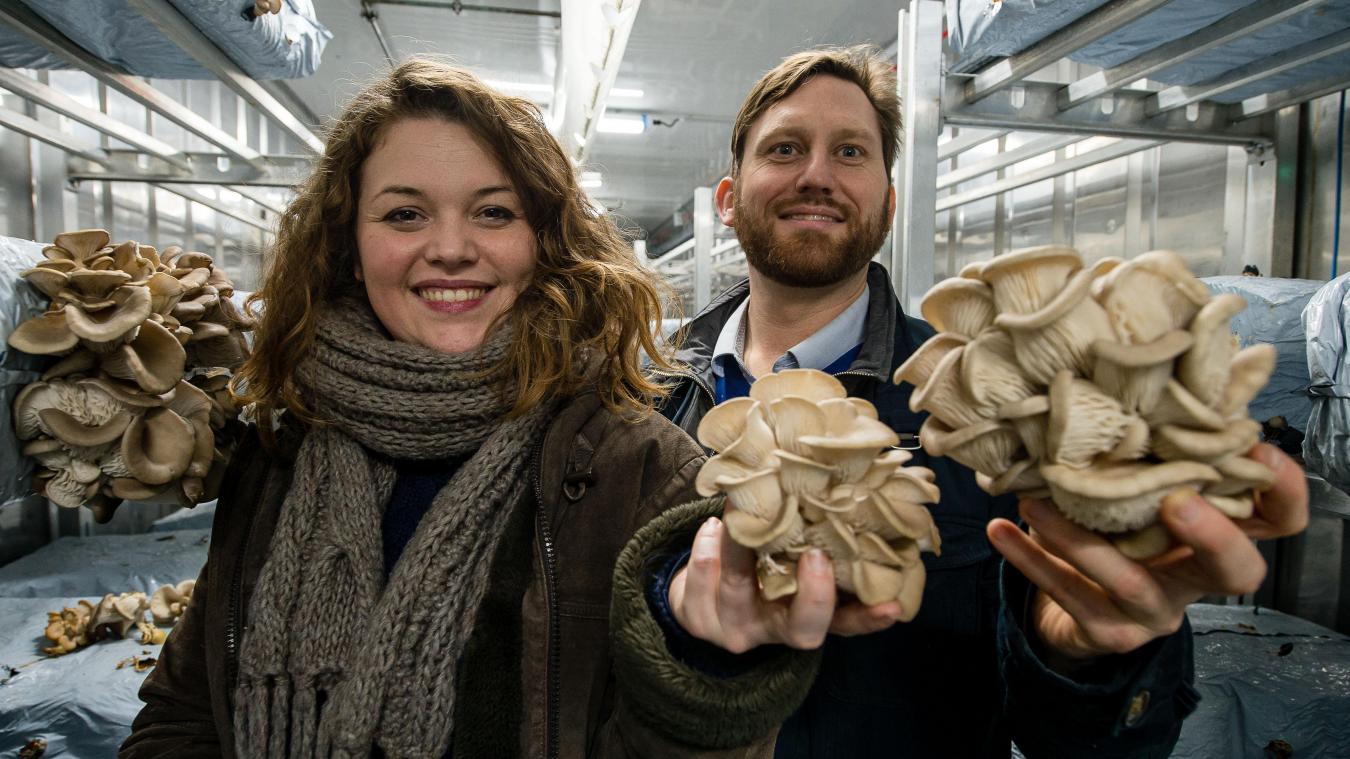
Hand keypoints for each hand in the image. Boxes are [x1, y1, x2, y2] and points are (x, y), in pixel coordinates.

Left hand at [668, 515, 903, 652]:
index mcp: (805, 616)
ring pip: (740, 592)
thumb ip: (814, 538)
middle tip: (818, 554)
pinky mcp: (699, 620)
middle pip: (802, 630)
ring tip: (741, 510)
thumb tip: (851, 485)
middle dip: (813, 595)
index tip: (892, 605)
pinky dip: (705, 549)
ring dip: (740, 548)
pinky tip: (713, 526)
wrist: (702, 595)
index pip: (846, 625)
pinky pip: (700, 583)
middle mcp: (775, 629)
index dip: (869, 619)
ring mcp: (736, 628)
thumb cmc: (759, 565)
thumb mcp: (788, 558)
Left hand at [986, 443, 1308, 660]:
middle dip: (1212, 535)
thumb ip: (1152, 453)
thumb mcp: (1140, 489)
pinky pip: (1068, 596)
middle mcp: (1198, 578)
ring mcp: (1156, 611)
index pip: (1279, 519)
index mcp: (1220, 536)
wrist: (1075, 608)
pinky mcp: (1109, 631)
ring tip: (1033, 501)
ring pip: (1126, 579)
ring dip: (1078, 537)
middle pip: (1234, 569)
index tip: (1255, 446)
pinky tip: (1000, 531)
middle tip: (1177, 500)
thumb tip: (1141, 372)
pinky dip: (1030, 560)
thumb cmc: (1115, 526)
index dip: (1282, 490)